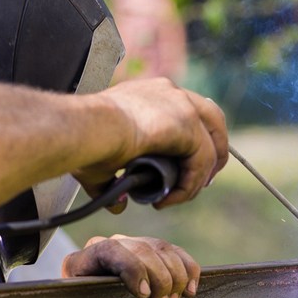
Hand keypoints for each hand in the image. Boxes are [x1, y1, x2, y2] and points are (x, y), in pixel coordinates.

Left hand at [61, 235, 199, 297]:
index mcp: (80, 267)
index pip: (109, 250)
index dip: (133, 267)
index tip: (145, 294)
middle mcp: (106, 252)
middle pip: (142, 248)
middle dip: (159, 279)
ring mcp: (133, 250)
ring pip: (163, 250)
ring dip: (174, 279)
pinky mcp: (156, 257)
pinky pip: (179, 255)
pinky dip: (190, 272)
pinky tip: (188, 292)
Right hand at [75, 78, 227, 212]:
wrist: (86, 129)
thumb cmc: (85, 138)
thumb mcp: (103, 157)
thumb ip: (113, 178)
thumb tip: (117, 204)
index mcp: (151, 93)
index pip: (187, 113)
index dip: (193, 143)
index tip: (184, 170)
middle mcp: (171, 93)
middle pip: (212, 120)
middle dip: (212, 153)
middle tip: (201, 183)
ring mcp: (182, 105)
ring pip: (210, 145)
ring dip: (200, 176)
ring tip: (179, 197)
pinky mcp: (188, 124)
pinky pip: (202, 161)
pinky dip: (190, 184)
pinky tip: (170, 199)